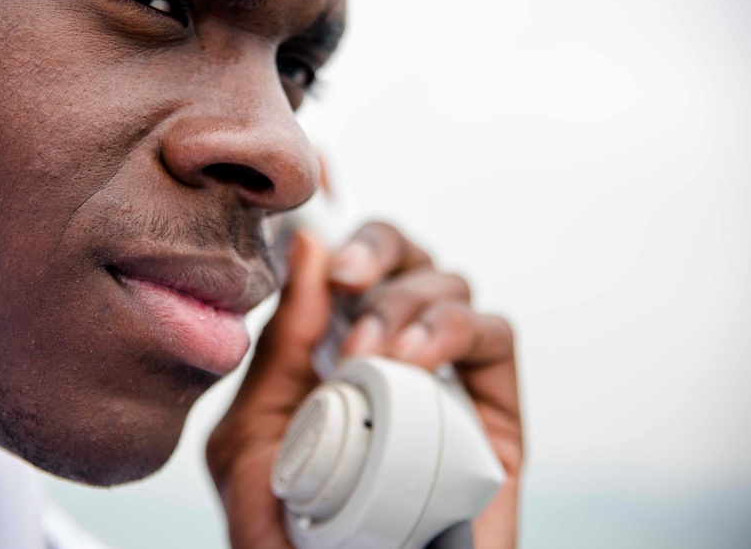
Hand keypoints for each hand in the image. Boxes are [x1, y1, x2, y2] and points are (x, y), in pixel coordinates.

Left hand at [206, 224, 522, 548]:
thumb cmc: (286, 531)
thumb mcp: (254, 432)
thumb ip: (280, 345)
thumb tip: (307, 246)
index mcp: (330, 349)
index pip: (351, 262)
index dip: (345, 232)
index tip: (323, 231)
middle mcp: (392, 354)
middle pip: (406, 255)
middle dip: (377, 250)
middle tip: (346, 281)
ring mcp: (445, 381)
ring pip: (450, 283)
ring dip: (406, 301)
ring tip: (372, 355)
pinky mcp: (494, 415)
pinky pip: (497, 335)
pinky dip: (458, 329)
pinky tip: (416, 361)